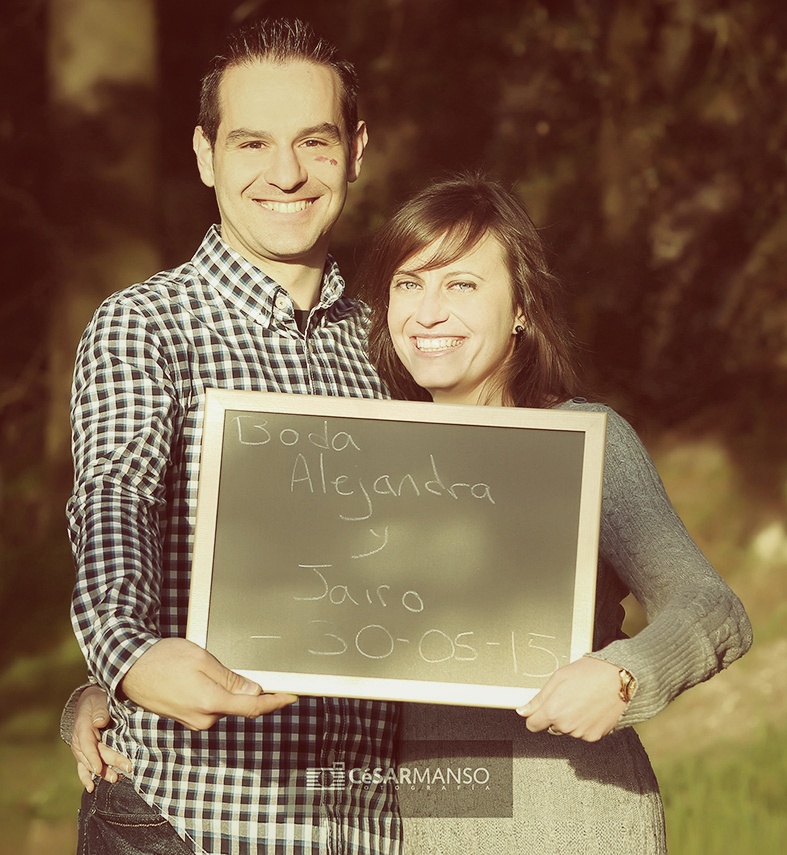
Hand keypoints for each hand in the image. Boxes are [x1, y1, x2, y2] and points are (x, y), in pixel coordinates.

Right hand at [71, 686, 131, 791]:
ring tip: (115, 779)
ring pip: (90, 763)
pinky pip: (83, 767)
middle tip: (124, 771)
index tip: (99, 769)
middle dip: (108, 765)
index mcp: (82, 727)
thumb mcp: (98, 700)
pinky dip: (86, 778)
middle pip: (94, 755)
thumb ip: (100, 710)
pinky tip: (91, 788)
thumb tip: (100, 722)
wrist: (88, 702)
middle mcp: (79, 740)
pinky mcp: (84, 753)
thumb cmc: (96, 701)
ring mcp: (80, 748)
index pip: (87, 745)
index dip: (93, 757)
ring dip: (102, 772)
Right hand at [120, 637, 297, 729]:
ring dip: (228, 690)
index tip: (291, 697)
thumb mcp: (203, 660)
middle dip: (249, 690)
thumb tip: (254, 693)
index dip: (275, 703)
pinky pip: (210, 706)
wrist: (129, 668)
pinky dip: (215, 693)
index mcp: (210, 703)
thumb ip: (230, 679)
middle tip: (249, 669)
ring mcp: (193, 720)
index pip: (252, 708)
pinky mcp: (186, 717)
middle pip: (239, 705)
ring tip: (209, 666)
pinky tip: (201, 676)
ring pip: (224, 705)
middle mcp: (203, 718)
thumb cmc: (164, 659)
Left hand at [516, 657, 626, 741]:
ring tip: (582, 700)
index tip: (538, 710)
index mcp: (553, 711)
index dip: (534, 716)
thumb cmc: (591, 673)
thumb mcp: (558, 678)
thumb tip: (523, 710)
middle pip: (551, 726)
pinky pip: (582, 732)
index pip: (532, 725)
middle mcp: (566, 726)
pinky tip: (590, 708)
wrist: (620, 679)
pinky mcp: (595, 736)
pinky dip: (584, 723)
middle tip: (567, 697)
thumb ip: (539, 698)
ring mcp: (581, 733)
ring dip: (570, 719)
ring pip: (567, 729)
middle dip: (555, 715)